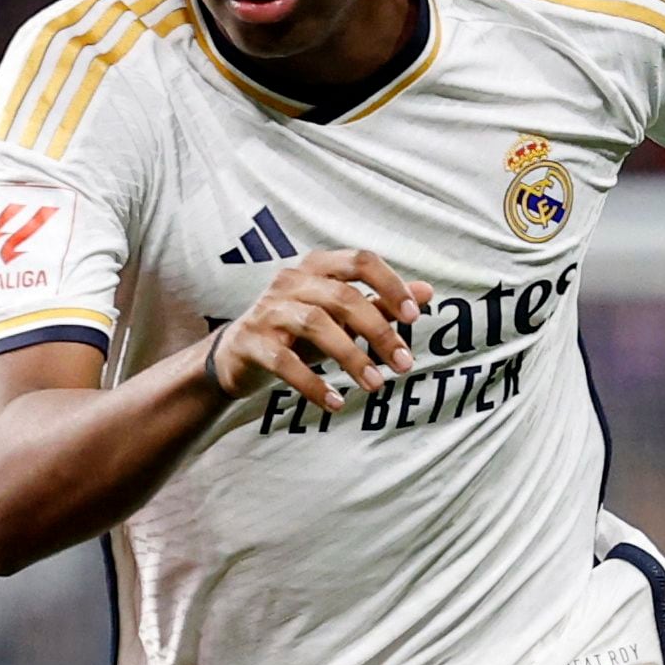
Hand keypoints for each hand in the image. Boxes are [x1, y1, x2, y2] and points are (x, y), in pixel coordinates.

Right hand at [207, 249, 427, 414]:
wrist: (237, 354)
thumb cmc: (297, 330)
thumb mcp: (340, 316)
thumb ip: (380, 303)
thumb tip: (427, 294)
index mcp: (317, 266)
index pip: (361, 261)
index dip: (390, 285)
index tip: (414, 316)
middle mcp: (290, 281)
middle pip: (343, 297)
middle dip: (379, 332)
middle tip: (404, 364)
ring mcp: (268, 310)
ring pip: (316, 325)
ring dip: (352, 358)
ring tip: (376, 385)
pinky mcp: (252, 343)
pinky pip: (285, 363)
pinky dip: (313, 384)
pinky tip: (335, 402)